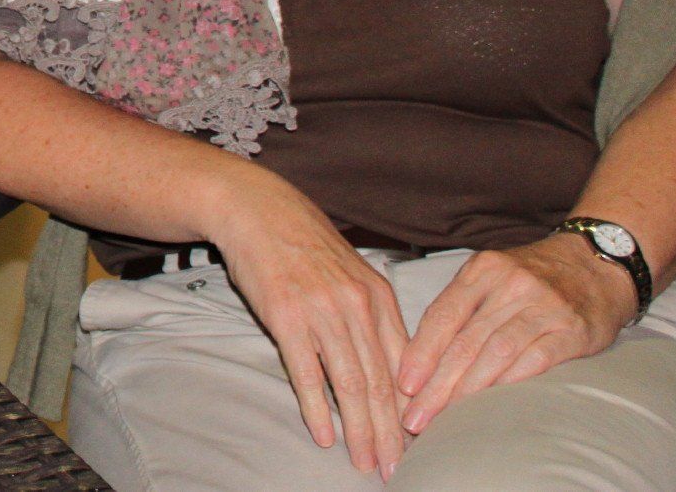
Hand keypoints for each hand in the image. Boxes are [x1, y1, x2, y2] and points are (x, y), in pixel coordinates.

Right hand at [203, 175, 410, 476]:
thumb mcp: (350, 273)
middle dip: (390, 431)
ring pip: (349, 383)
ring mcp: (321, 311)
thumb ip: (372, 317)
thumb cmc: (303, 244)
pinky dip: (316, 407)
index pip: (404, 365)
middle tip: (396, 468)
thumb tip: (392, 364)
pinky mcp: (286, 316)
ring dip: (359, 430)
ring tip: (366, 462)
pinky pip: (305, 372)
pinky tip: (324, 435)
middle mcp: (355, 306)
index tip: (418, 442)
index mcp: (377, 297)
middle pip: (380, 381)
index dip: (412, 408)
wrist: (257, 210)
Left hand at [396, 236, 635, 434]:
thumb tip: (421, 356)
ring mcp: (544, 306)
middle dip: (437, 383)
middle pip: (465, 340)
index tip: (404, 385)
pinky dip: (510, 382)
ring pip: (496, 352)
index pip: (442, 315)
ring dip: (468, 389)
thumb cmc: (533, 277)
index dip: (421, 353)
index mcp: (483, 269)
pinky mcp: (573, 329)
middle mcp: (511, 284)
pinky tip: (492, 404)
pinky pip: (536, 359)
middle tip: (416, 416)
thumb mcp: (492, 276)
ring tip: (447, 417)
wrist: (597, 265)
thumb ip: (460, 307)